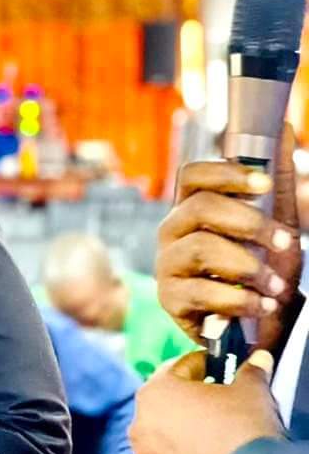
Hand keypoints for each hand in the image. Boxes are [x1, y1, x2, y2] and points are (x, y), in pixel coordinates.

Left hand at [130, 350, 283, 453]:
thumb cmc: (241, 432)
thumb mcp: (252, 392)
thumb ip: (249, 371)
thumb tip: (257, 360)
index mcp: (156, 389)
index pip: (181, 367)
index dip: (205, 366)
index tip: (221, 369)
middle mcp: (140, 419)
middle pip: (168, 399)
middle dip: (191, 397)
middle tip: (218, 402)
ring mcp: (144, 452)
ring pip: (164, 431)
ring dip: (183, 428)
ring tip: (212, 434)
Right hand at [156, 123, 301, 352]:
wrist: (257, 325)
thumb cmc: (260, 269)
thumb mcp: (276, 223)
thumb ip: (279, 179)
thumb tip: (287, 128)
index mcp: (193, 207)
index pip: (192, 175)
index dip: (225, 174)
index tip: (262, 185)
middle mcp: (172, 230)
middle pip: (200, 208)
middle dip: (249, 224)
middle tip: (284, 242)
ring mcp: (167, 264)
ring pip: (200, 248)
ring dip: (249, 267)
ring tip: (277, 286)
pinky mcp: (170, 299)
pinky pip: (200, 292)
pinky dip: (239, 300)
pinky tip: (260, 305)